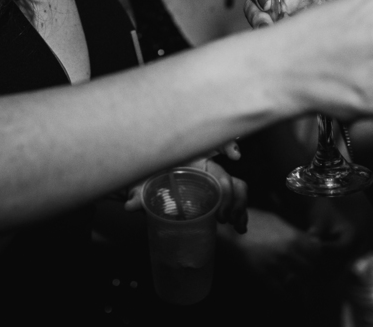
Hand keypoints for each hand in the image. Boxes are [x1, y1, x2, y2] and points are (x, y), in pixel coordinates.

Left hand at [124, 157, 248, 232]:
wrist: (143, 192)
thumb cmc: (143, 181)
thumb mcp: (139, 185)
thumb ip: (137, 194)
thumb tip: (131, 205)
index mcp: (190, 160)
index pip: (213, 147)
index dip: (227, 145)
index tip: (235, 156)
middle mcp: (204, 170)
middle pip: (227, 176)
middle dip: (231, 194)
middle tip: (223, 216)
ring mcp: (211, 185)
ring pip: (236, 188)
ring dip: (240, 205)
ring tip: (237, 224)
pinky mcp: (213, 200)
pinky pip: (233, 202)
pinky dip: (240, 213)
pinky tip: (240, 227)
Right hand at [222, 208, 321, 286]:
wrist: (228, 231)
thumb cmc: (251, 223)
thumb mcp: (276, 221)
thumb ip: (295, 233)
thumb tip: (313, 240)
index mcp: (294, 237)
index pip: (319, 254)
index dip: (318, 261)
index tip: (313, 264)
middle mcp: (289, 252)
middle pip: (312, 271)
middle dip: (310, 276)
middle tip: (305, 279)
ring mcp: (277, 266)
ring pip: (301, 285)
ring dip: (301, 289)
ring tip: (298, 290)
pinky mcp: (264, 278)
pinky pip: (284, 295)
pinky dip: (288, 299)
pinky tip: (285, 296)